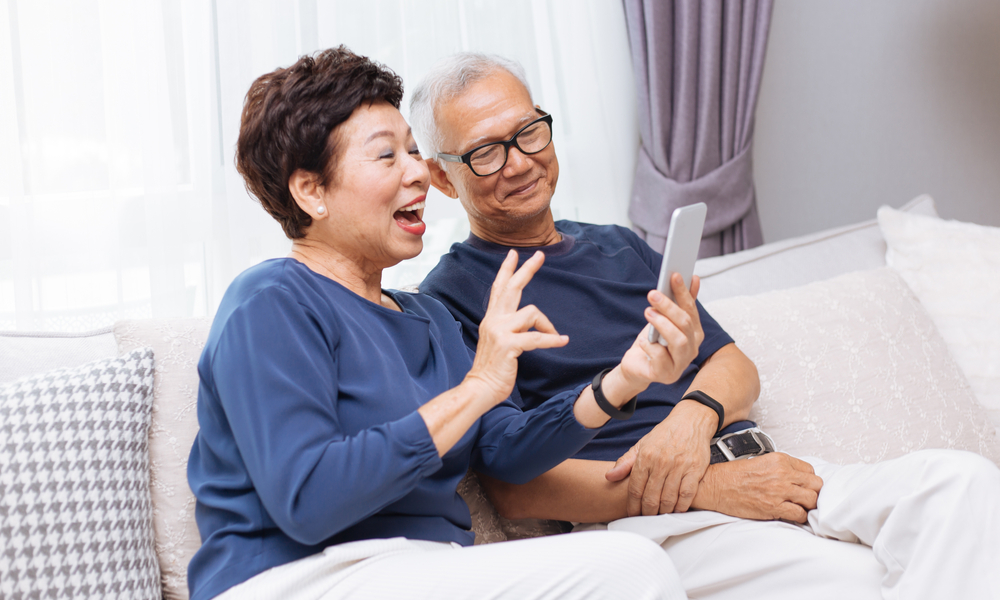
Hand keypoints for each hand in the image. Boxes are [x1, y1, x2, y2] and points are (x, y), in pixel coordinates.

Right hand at [465, 250, 567, 405]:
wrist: (480, 388)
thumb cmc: (493, 369)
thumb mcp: (500, 342)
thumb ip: (510, 328)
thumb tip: (529, 321)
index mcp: (492, 319)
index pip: (499, 289)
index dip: (506, 270)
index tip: (513, 254)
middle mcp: (494, 320)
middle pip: (512, 288)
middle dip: (526, 270)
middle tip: (539, 255)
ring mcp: (499, 331)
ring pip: (532, 313)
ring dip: (548, 325)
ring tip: (555, 337)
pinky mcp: (508, 344)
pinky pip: (537, 337)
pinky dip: (552, 339)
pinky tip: (562, 341)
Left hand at [604, 401, 715, 515]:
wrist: (690, 421)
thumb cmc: (664, 435)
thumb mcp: (641, 445)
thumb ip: (625, 462)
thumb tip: (609, 476)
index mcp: (645, 456)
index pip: (635, 488)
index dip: (632, 505)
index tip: (632, 514)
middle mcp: (661, 462)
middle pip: (651, 497)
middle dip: (647, 512)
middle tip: (646, 519)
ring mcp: (679, 466)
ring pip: (668, 499)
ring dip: (663, 512)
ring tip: (659, 517)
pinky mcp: (695, 470)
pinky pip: (687, 495)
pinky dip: (681, 506)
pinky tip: (676, 510)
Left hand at [618, 273, 703, 391]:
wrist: (637, 365)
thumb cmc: (653, 341)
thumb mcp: (665, 319)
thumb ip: (680, 302)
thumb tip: (693, 278)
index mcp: (695, 334)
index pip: (691, 310)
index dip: (683, 293)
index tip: (674, 276)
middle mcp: (692, 349)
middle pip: (685, 324)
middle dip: (669, 306)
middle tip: (653, 294)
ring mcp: (680, 364)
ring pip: (679, 340)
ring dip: (662, 324)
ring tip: (648, 312)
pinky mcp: (665, 375)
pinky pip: (660, 357)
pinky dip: (650, 345)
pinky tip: (643, 341)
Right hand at [693, 453, 823, 522]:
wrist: (716, 486)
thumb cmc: (734, 475)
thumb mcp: (761, 462)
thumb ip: (781, 468)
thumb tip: (797, 479)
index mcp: (780, 460)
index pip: (810, 471)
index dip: (808, 481)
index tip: (802, 487)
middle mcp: (783, 473)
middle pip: (816, 485)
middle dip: (812, 493)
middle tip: (804, 499)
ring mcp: (779, 490)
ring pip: (812, 500)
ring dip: (807, 506)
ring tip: (798, 507)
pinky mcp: (774, 507)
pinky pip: (800, 514)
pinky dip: (799, 517)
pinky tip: (790, 515)